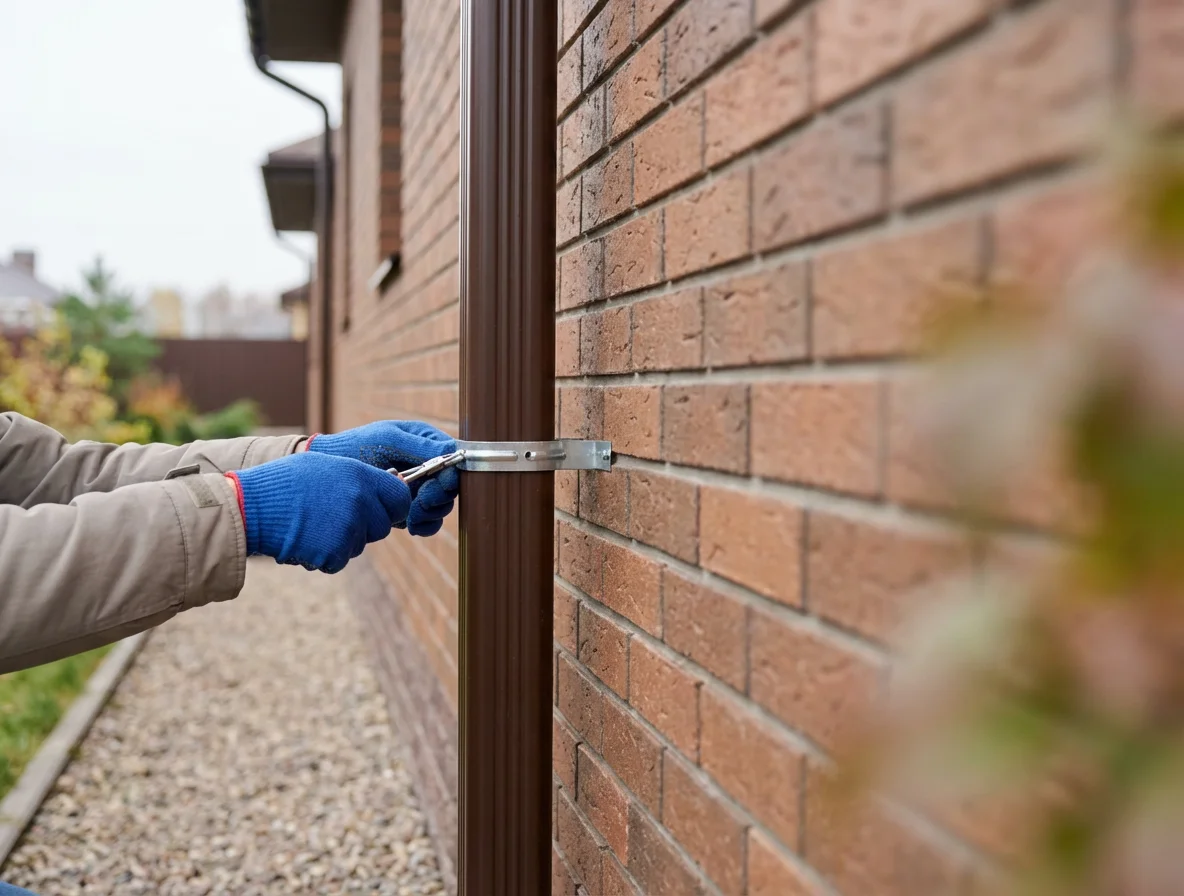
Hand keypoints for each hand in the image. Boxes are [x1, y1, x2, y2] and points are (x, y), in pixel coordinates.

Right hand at [227, 452, 410, 573]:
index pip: (400, 498)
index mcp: (361, 476)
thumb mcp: (326, 465)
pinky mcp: (334, 554)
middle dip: (365, 525)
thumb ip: (360, 477)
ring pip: (359, 544)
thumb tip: (394, 484)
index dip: (390, 505)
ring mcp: (349, 530)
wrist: (249, 506)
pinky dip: (325, 555)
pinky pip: (340, 560)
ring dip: (342, 540)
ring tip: (313, 523)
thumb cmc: (285, 482)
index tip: (379, 507)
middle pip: (382, 526)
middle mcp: (360, 503)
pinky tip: (305, 539)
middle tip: (333, 516)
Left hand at [305, 421, 457, 536]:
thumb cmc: (358, 445)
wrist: (331, 467)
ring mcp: (419, 489)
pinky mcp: (408, 509)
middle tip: (423, 500)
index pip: (453, 459)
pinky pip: (428, 523)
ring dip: (431, 512)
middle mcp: (428, 466)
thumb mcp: (388, 439)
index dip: (452, 473)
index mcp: (427, 443)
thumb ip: (419, 446)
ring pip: (441, 507)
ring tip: (413, 513)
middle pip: (450, 487)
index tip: (441, 482)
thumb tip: (452, 450)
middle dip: (439, 496)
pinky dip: (424, 526)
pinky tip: (411, 525)